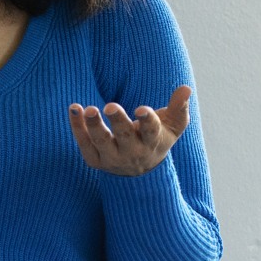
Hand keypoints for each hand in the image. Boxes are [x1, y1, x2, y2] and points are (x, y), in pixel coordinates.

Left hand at [69, 85, 190, 176]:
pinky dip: (77, 127)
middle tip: (110, 106)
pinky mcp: (95, 160)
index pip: (151, 131)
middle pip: (124, 137)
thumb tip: (186, 88)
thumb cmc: (157, 138)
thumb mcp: (173, 125)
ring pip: (102, 142)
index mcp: (152, 142)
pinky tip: (74, 108)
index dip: (147, 120)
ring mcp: (112, 158)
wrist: (139, 172)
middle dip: (118, 122)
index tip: (141, 109)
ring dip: (94, 126)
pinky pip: (84, 143)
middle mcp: (132, 152)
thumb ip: (179, 106)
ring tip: (88, 109)